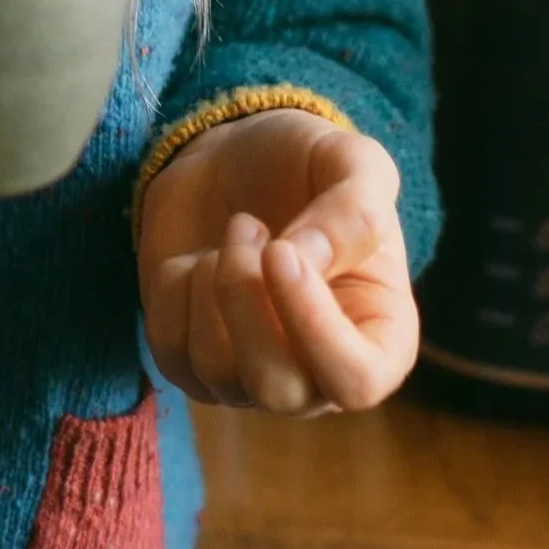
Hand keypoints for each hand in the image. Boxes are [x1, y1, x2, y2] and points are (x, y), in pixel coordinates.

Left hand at [138, 109, 416, 414]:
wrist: (236, 157)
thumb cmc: (308, 168)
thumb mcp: (353, 164)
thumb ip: (355, 211)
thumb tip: (306, 260)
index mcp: (379, 339)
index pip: (357, 382)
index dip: (314, 326)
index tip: (280, 252)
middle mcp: (318, 374)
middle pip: (278, 391)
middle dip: (246, 302)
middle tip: (247, 227)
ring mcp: (251, 375)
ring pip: (217, 371)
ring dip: (213, 284)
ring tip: (238, 232)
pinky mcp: (192, 360)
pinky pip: (169, 348)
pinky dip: (174, 287)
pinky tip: (199, 257)